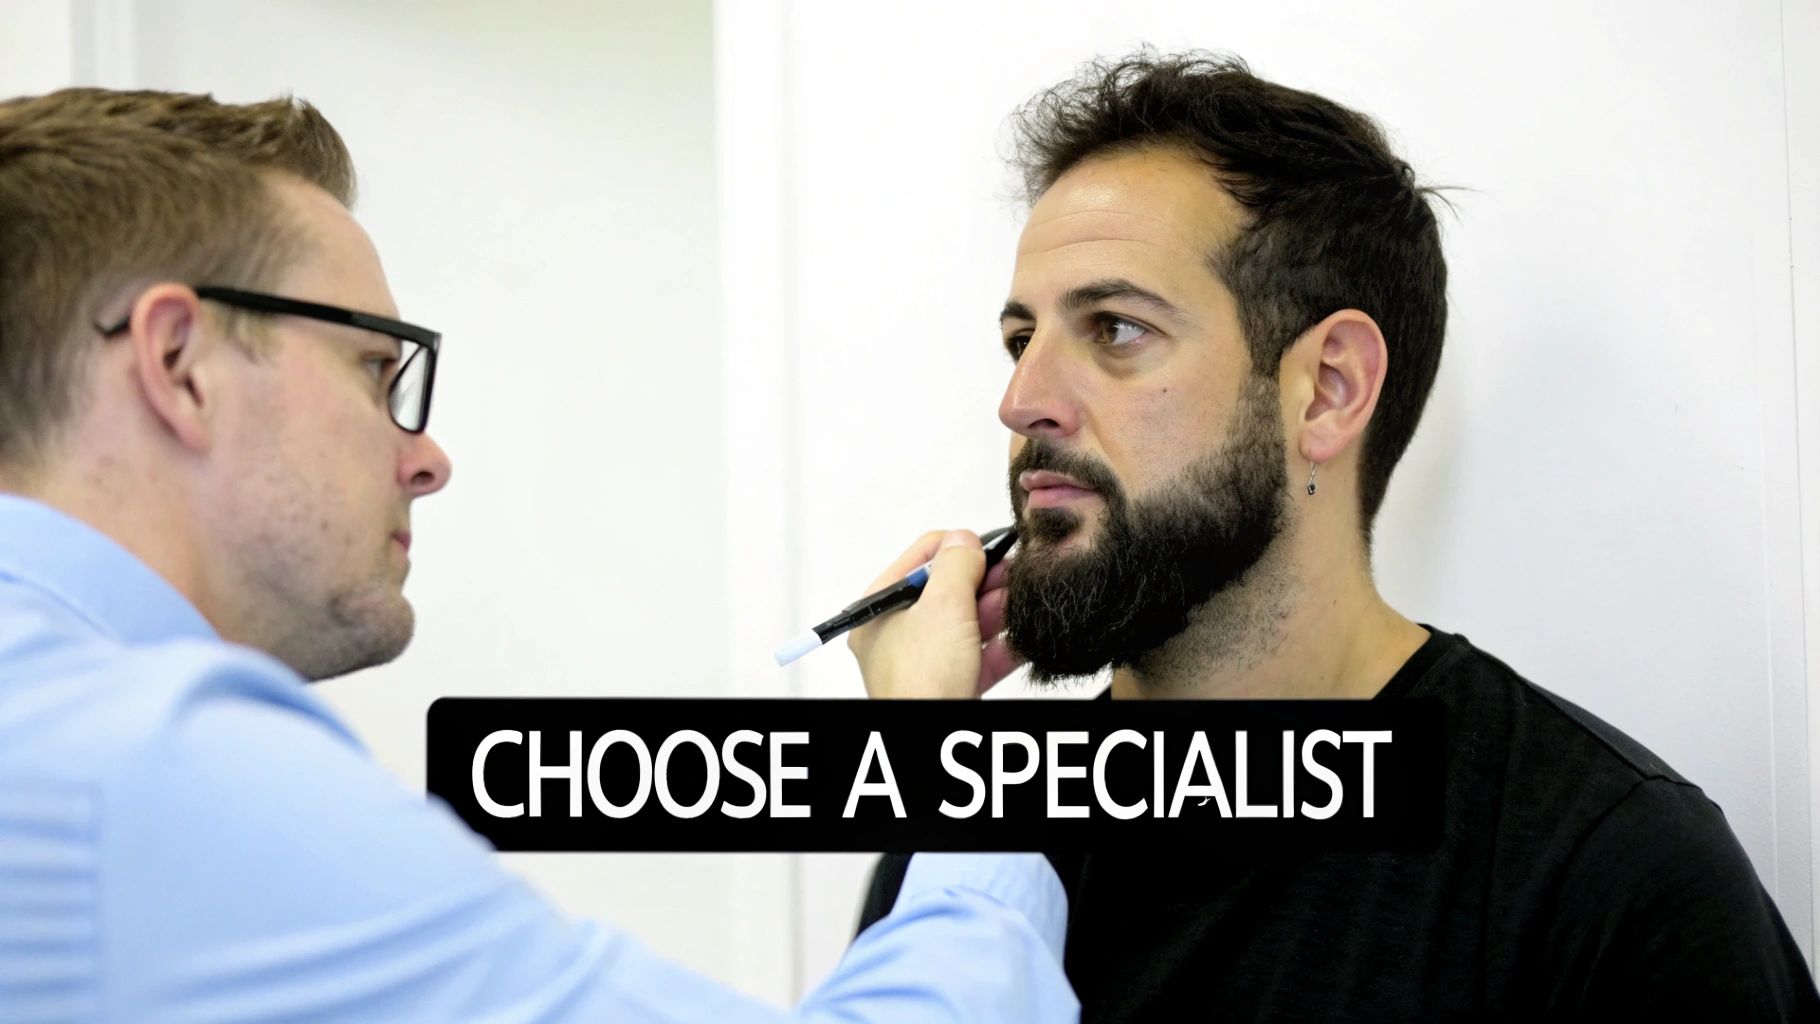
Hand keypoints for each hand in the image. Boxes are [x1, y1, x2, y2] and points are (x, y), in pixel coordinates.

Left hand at [846, 529, 1022, 698]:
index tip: (993, 547)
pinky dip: (1002, 646)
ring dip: (998, 611)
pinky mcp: (947, 686)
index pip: (922, 557)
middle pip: (948, 590)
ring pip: (966, 624)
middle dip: (986, 582)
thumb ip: (956, 564)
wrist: (927, 743)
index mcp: (880, 609)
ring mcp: (923, 663)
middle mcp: (897, 634)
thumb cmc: (921, 683)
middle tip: (1015, 574)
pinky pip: (978, 657)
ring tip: (1024, 601)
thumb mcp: (941, 606)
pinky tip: (1026, 637)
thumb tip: (964, 538)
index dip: (960, 547)